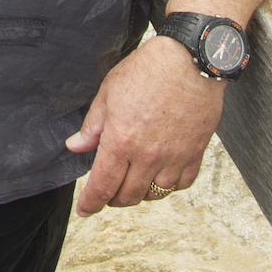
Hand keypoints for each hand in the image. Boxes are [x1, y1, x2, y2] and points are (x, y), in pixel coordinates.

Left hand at [65, 33, 224, 214]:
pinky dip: (168, 186)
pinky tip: (160, 175)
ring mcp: (173, 157)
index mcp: (121, 141)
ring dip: (140, 193)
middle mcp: (147, 156)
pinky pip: (180, 184)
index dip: (91, 203)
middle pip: (127, 196)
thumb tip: (76, 146)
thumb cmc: (149, 71)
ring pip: (154, 194)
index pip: (102, 186)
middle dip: (112, 199)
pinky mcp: (194, 154)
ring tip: (133, 181)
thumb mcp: (109, 93)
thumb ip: (93, 126)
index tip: (86, 210)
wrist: (190, 61)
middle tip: (107, 192)